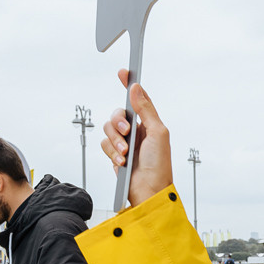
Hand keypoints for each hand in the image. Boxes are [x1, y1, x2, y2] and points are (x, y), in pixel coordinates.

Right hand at [100, 69, 173, 206]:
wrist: (149, 191)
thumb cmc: (159, 165)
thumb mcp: (158, 133)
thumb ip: (146, 109)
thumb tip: (136, 88)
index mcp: (149, 123)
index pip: (138, 99)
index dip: (129, 85)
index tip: (123, 72)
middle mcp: (136, 131)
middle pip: (118, 114)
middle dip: (119, 122)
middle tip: (127, 132)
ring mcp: (125, 142)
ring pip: (108, 129)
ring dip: (116, 141)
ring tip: (126, 153)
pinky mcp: (115, 154)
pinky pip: (105, 144)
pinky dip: (112, 152)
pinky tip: (122, 162)